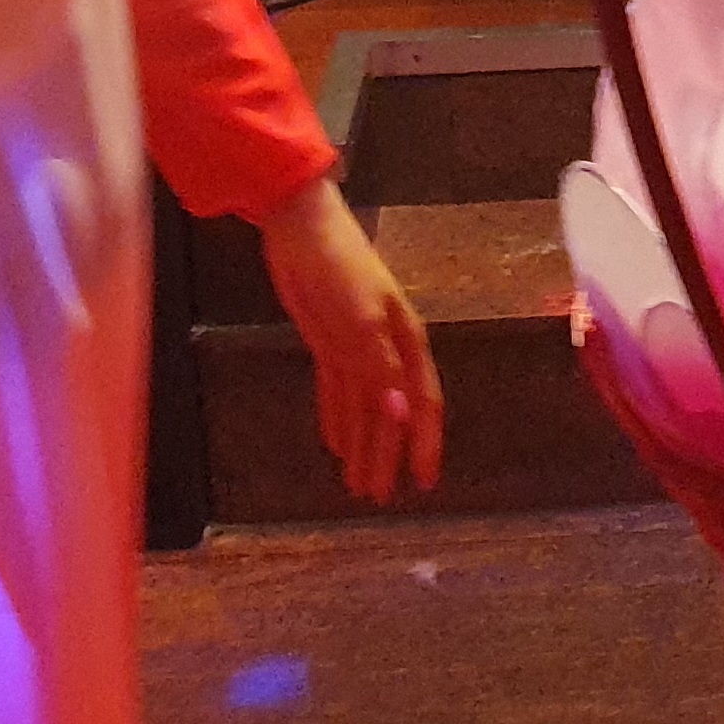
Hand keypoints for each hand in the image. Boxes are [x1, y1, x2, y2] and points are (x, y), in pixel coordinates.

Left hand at [257, 178, 443, 503]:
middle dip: (386, 455)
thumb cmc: (339, 265)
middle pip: (390, 412)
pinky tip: (335, 445)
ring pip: (363, 407)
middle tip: (376, 497)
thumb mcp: (360, 316)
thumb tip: (401, 413)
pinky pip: (336, 391)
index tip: (423, 482)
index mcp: (404, 340)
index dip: (423, 442)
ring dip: (361, 445)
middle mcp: (386, 349)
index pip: (421, 401)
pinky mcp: (328, 342)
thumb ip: (380, 365)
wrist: (300, 226)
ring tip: (356, 484)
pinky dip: (337, 419)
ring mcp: (356, 347)